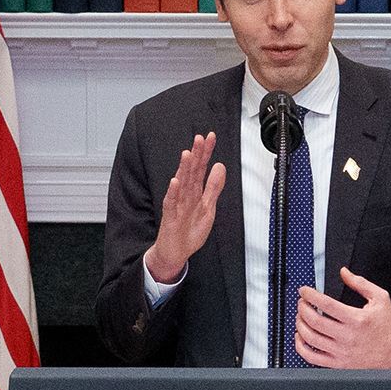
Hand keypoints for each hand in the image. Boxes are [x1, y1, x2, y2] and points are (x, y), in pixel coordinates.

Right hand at [144, 132, 227, 283]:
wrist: (176, 252)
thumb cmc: (189, 230)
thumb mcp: (208, 207)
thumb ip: (214, 187)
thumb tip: (220, 167)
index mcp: (195, 191)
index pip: (201, 168)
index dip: (206, 153)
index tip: (210, 137)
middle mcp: (185, 195)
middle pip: (191, 171)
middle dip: (196, 155)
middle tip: (199, 138)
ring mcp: (177, 204)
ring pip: (181, 184)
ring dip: (184, 169)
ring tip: (187, 154)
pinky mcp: (170, 217)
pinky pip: (171, 203)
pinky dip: (173, 192)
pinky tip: (175, 181)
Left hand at [294, 267, 390, 369]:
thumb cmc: (386, 327)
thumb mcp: (380, 299)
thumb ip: (361, 284)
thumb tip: (344, 272)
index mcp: (356, 319)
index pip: (326, 304)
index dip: (310, 295)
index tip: (304, 291)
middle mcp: (347, 337)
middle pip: (314, 320)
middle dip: (302, 308)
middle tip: (301, 302)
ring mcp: (341, 352)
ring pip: (310, 338)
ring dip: (300, 324)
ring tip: (300, 316)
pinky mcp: (337, 364)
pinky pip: (311, 357)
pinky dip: (301, 346)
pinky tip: (301, 337)